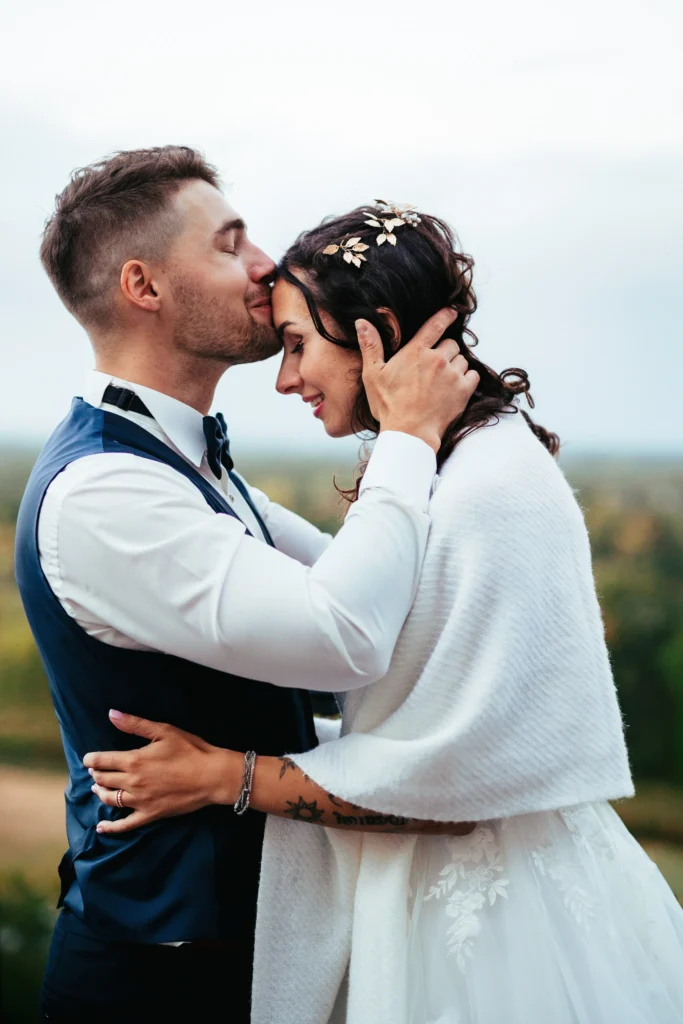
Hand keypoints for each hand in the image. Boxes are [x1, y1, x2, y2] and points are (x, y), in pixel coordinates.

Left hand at [83, 710, 241, 834]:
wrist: (211, 775)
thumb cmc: (190, 750)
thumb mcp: (164, 731)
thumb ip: (135, 724)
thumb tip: (112, 714)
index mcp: (134, 760)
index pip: (102, 761)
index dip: (91, 760)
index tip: (87, 759)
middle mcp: (132, 782)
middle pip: (103, 780)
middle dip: (95, 774)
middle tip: (94, 771)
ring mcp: (140, 801)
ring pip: (110, 800)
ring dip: (100, 793)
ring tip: (97, 788)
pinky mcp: (150, 814)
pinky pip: (125, 825)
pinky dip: (110, 827)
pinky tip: (101, 827)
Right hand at [358, 308, 479, 452]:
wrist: (409, 433)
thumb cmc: (389, 406)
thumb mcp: (373, 375)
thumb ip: (370, 346)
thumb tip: (361, 322)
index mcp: (415, 352)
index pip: (436, 325)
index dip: (446, 316)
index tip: (452, 312)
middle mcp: (437, 359)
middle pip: (451, 344)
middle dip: (445, 351)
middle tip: (434, 367)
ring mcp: (452, 374)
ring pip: (462, 360)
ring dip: (455, 366)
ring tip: (442, 381)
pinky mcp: (463, 390)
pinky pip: (472, 375)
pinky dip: (466, 379)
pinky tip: (454, 388)